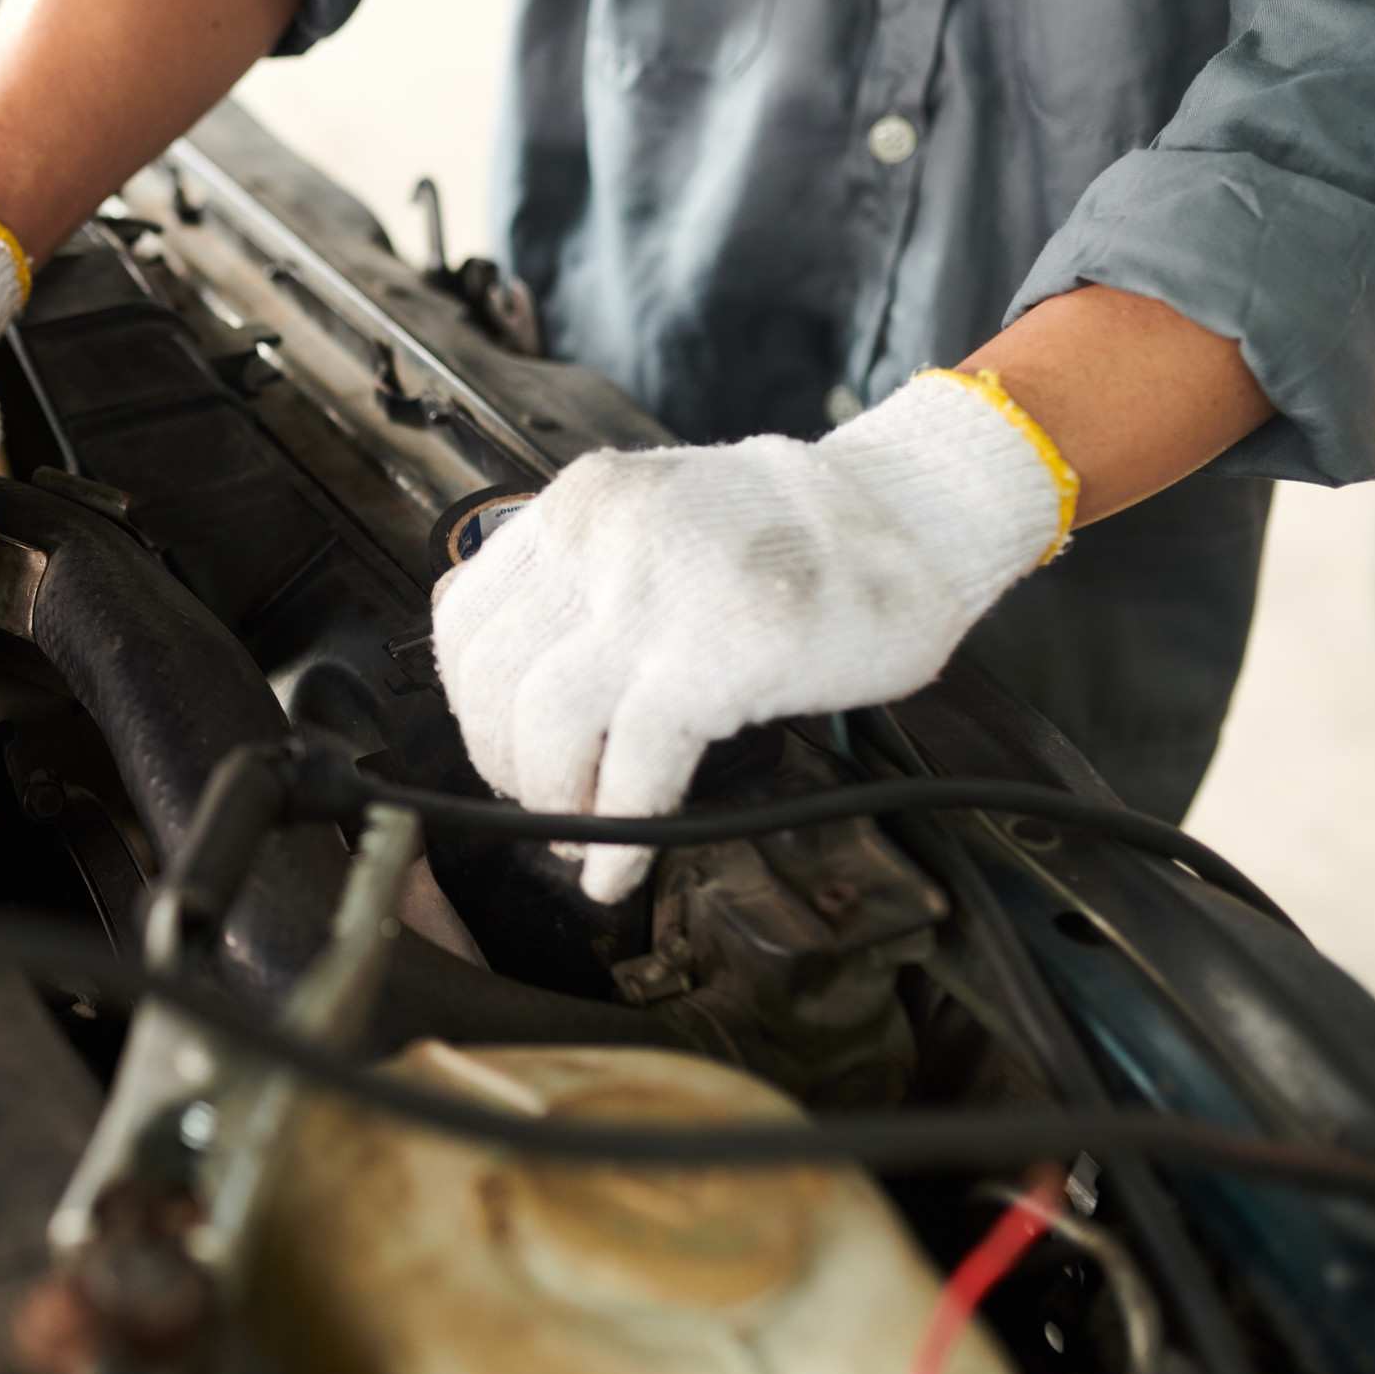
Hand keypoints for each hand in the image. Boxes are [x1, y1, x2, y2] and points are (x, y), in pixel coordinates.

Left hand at [431, 371, 1076, 901]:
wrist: (913, 514)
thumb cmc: (794, 530)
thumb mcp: (656, 515)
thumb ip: (578, 574)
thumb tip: (503, 664)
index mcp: (580, 504)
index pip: (461, 620)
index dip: (470, 706)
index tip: (498, 746)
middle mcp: (602, 539)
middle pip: (491, 683)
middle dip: (505, 766)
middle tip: (546, 803)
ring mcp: (656, 596)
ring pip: (541, 728)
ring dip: (553, 802)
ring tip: (584, 832)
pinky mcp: (716, 656)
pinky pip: (632, 768)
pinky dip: (618, 835)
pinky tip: (619, 869)